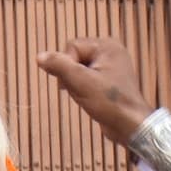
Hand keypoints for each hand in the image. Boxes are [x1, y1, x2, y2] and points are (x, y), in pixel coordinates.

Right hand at [37, 39, 152, 147]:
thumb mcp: (80, 81)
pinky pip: (86, 78)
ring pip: (78, 69)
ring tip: (88, 95)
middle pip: (74, 57)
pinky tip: (90, 98)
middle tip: (82, 90)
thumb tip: (39, 57)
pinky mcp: (109, 80)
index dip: (67, 66)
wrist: (130, 125)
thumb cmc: (109, 102)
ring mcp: (111, 66)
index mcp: (107, 45)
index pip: (72, 47)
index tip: (76, 83)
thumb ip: (59, 66)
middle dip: (72, 75)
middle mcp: (110, 51)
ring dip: (76, 83)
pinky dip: (82, 88)